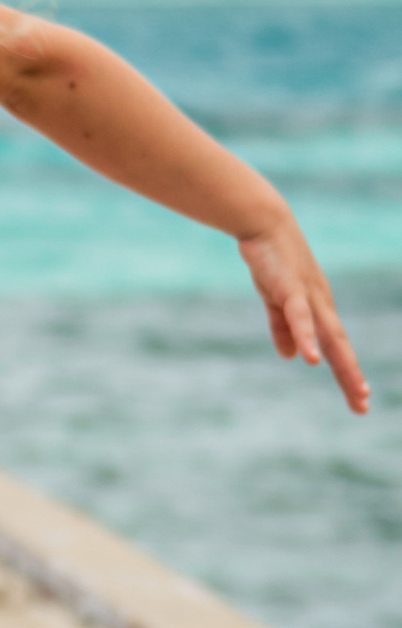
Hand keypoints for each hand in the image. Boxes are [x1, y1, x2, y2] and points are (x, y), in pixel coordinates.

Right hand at [238, 214, 369, 413]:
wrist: (264, 223)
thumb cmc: (273, 260)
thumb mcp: (277, 299)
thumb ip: (284, 328)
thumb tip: (294, 356)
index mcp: (318, 310)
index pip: (336, 348)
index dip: (347, 373)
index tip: (359, 399)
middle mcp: (322, 306)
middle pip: (340, 347)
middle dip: (352, 377)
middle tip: (362, 404)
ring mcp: (310, 297)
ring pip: (330, 337)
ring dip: (343, 363)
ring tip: (355, 388)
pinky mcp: (291, 289)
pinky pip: (300, 319)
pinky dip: (308, 339)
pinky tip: (310, 359)